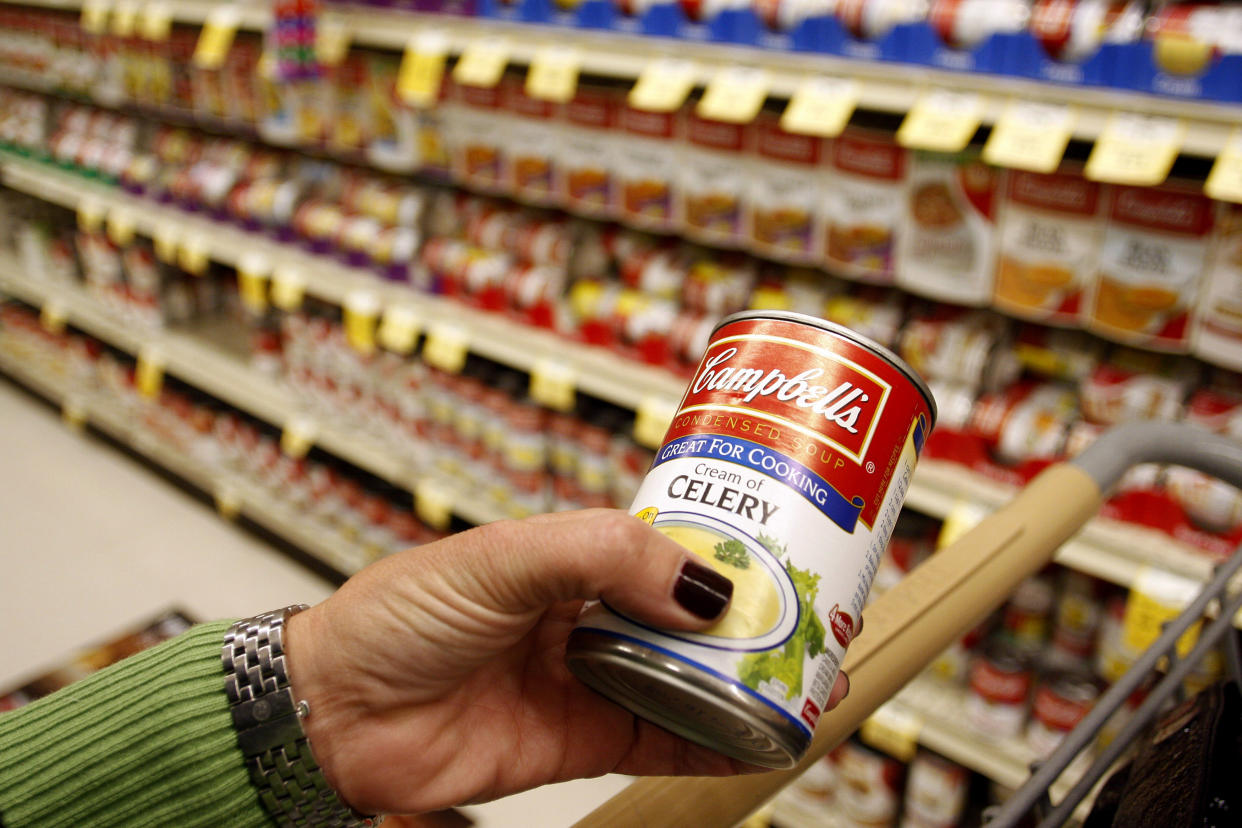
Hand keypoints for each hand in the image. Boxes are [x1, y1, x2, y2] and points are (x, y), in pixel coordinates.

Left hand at [285, 509, 850, 815]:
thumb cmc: (399, 615)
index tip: (787, 543)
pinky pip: (662, 741)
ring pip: (684, 678)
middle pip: (686, 616)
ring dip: (743, 681)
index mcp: (569, 557)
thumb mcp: (504, 556)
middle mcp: (586, 615)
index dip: (726, 546)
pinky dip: (714, 742)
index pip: (666, 544)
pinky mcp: (580, 742)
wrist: (336, 713)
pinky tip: (759, 737)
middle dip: (749, 618)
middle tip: (814, 615)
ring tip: (804, 676)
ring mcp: (587, 679)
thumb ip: (602, 557)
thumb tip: (700, 586)